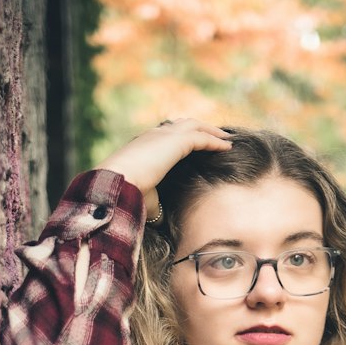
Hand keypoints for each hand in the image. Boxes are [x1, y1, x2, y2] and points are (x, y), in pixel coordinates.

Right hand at [96, 119, 233, 217]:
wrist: (118, 182)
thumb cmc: (128, 194)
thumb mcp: (146, 197)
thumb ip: (158, 203)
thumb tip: (164, 220)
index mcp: (146, 144)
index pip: (167, 134)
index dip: (183, 136)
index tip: (196, 142)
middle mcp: (156, 135)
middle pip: (184, 124)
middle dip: (201, 128)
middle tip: (217, 135)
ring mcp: (166, 135)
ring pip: (195, 126)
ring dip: (212, 131)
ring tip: (226, 138)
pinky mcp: (176, 142)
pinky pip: (202, 138)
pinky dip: (215, 141)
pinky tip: (227, 147)